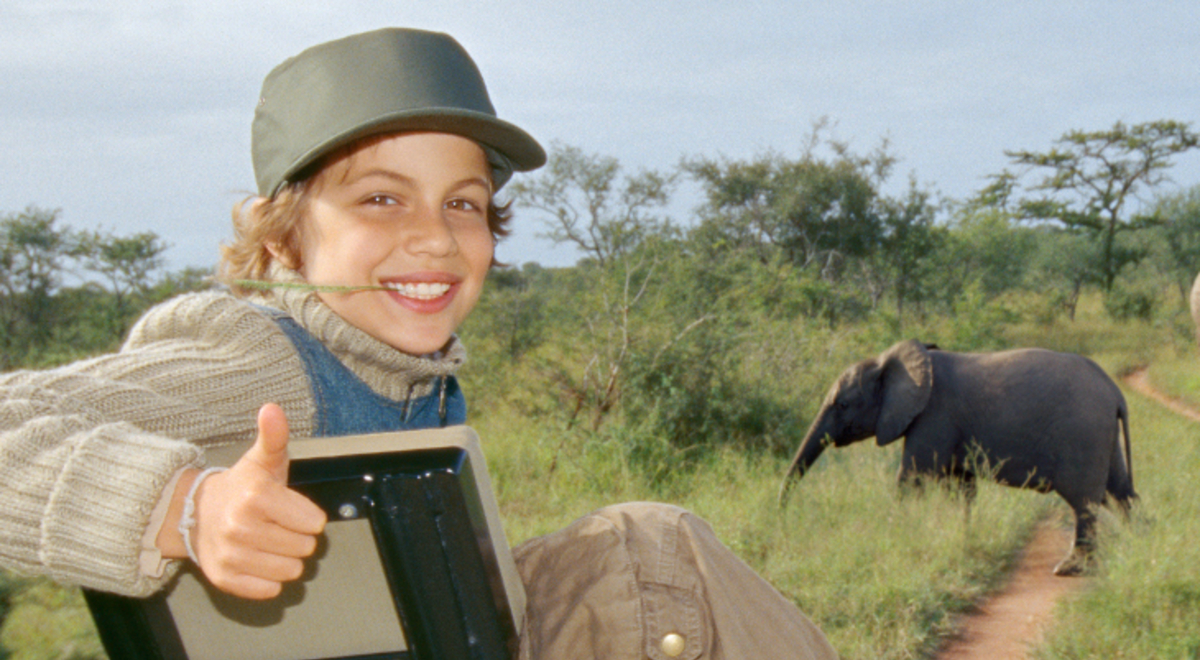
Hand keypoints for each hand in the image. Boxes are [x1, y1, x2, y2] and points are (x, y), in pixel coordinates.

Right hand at [188, 403, 326, 598]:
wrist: (195, 512)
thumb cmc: (241, 487)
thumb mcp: (262, 459)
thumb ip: (274, 436)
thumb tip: (272, 409)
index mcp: (256, 497)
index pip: (314, 523)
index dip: (307, 517)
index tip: (288, 509)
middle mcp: (241, 528)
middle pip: (305, 548)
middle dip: (297, 536)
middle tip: (277, 524)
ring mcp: (232, 556)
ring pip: (290, 571)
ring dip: (285, 558)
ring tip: (267, 540)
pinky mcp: (225, 579)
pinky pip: (269, 590)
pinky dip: (268, 578)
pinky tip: (256, 558)